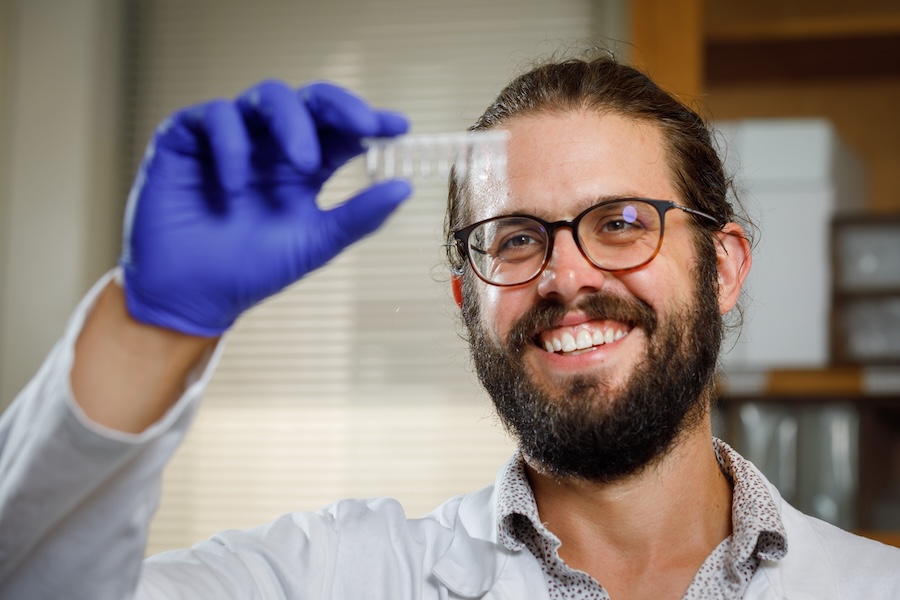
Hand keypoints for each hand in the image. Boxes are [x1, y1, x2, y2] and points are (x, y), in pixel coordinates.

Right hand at [120, 80, 411, 335]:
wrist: (191, 296)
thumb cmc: (253, 269)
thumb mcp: (316, 243)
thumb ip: (358, 216)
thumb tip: (404, 187)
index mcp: (304, 166)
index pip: (342, 131)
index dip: (370, 122)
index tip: (399, 127)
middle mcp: (271, 144)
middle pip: (310, 102)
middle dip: (340, 107)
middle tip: (363, 127)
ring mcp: (231, 137)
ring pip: (267, 97)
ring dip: (291, 122)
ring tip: (303, 164)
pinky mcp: (187, 138)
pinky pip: (215, 116)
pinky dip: (231, 144)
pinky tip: (235, 185)